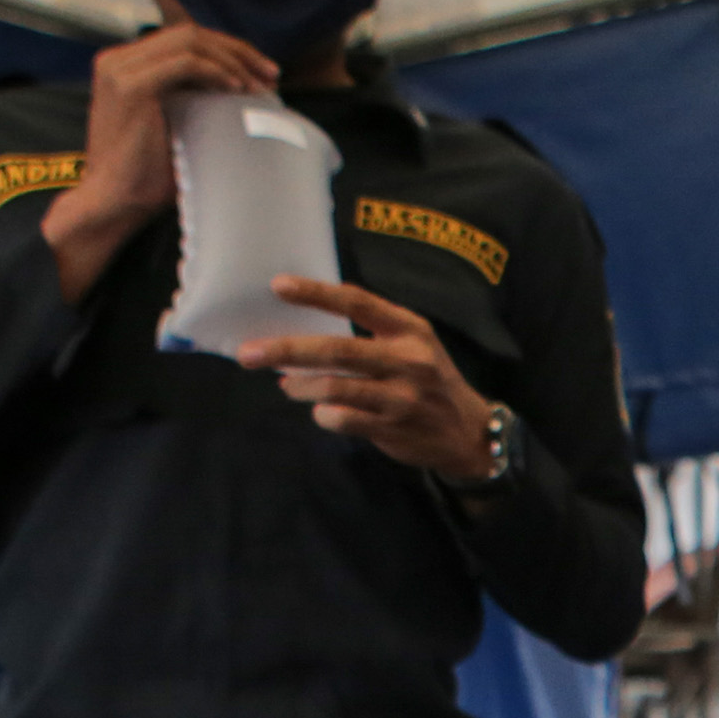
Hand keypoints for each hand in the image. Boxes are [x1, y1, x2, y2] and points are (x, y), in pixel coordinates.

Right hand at [43, 23, 276, 301]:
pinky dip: (217, 72)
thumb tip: (244, 90)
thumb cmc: (147, 174)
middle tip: (272, 74)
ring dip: (232, 60)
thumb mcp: (174, 125)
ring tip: (260, 87)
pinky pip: (185, 63)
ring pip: (190, 42)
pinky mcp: (130, 86)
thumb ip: (194, 99)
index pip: (183, 40)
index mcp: (124, 65)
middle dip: (237, 50)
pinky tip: (237, 89)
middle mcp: (117, 60)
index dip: (228, 49)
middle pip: (189, 34)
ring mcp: (120, 70)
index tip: (262, 73)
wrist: (112, 202)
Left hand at [240, 278, 496, 475]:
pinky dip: (323, 415)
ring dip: (301, 386)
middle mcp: (407, 360)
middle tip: (250, 353)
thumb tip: (306, 335)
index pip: (357, 302)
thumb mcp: (413, 345)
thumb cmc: (430, 381)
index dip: (316, 293)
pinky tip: (321, 412)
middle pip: (336, 350)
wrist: (469, 432)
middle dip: (286, 350)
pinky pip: (342, 419)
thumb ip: (372, 334)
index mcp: (409, 329)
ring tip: (287, 385)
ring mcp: (400, 396)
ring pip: (334, 388)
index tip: (278, 285)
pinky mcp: (392, 428)